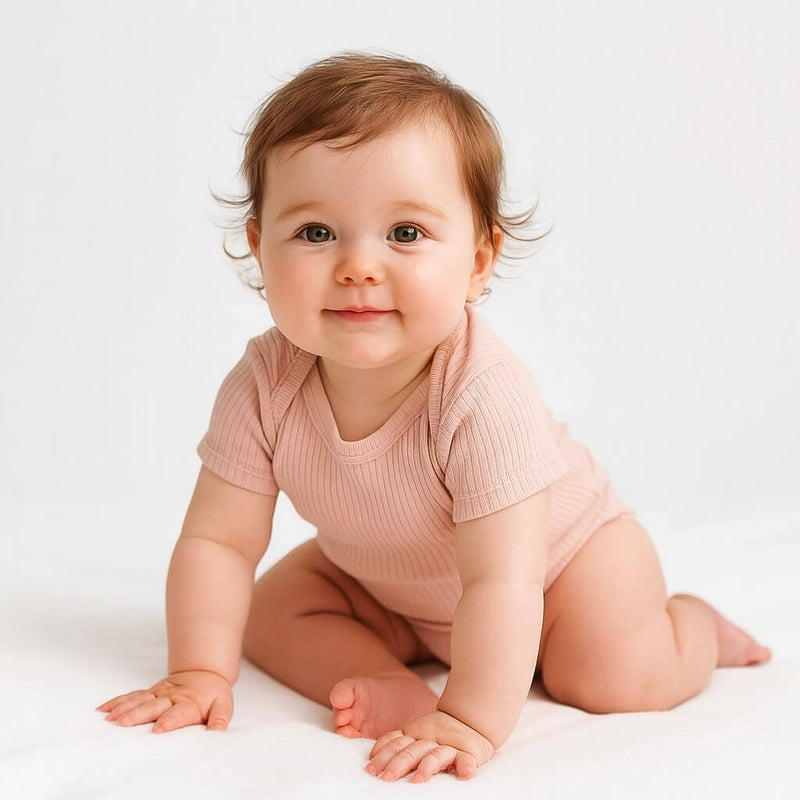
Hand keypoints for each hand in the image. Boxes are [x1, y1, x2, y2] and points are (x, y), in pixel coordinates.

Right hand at [95, 670, 233, 732]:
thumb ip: (220, 718)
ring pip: (139, 700)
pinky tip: (104, 710)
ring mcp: (158, 693)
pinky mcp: (150, 692)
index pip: (178, 713)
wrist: (204, 672)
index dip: (169, 721)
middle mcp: (171, 697)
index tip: (158, 729)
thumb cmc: (213, 694)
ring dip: (123, 708)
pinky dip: (117, 702)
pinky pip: (132, 696)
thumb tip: (218, 730)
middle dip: (137, 714)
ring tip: (108, 719)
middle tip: (121, 723)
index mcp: (189, 703)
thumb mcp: (223, 705)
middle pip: (152, 706)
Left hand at [364, 710, 494, 782]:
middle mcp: (428, 742)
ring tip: (418, 779)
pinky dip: (465, 767)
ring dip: (426, 767)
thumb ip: (397, 743)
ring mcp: (447, 747)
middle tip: (386, 778)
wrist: (469, 720)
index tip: (371, 769)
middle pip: (411, 752)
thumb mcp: (414, 735)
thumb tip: (372, 756)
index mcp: (414, 737)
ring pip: (434, 756)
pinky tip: (464, 773)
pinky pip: (466, 760)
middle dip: (397, 764)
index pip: (396, 744)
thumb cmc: (438, 735)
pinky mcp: (467, 754)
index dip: (383, 755)